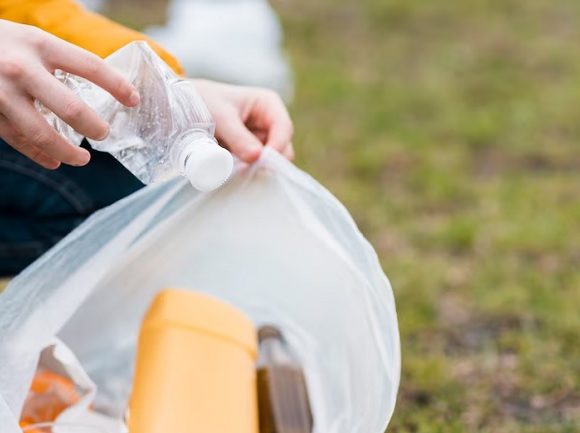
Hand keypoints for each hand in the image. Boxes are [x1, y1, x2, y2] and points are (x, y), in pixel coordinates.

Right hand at [0, 20, 139, 168]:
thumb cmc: (5, 44)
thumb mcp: (34, 41)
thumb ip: (61, 62)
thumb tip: (105, 88)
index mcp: (41, 45)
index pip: (90, 67)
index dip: (117, 86)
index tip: (134, 101)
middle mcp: (21, 69)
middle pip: (71, 108)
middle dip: (94, 127)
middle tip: (103, 134)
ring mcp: (1, 93)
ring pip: (42, 134)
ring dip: (67, 152)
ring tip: (83, 159)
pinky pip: (18, 140)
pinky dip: (39, 155)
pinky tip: (54, 161)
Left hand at [193, 79, 293, 162]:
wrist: (181, 108)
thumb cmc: (203, 102)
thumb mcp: (220, 117)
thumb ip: (238, 137)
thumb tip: (256, 156)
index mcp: (268, 105)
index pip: (284, 128)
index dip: (277, 146)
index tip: (261, 161)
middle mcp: (269, 124)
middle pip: (283, 148)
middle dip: (268, 161)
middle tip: (247, 169)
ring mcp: (260, 140)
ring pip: (270, 162)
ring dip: (256, 168)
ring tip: (235, 169)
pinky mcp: (249, 155)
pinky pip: (256, 168)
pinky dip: (247, 172)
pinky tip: (233, 171)